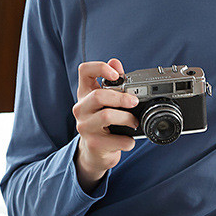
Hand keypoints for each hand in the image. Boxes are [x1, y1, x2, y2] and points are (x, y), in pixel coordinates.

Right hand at [72, 58, 139, 192]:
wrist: (95, 152)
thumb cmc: (103, 124)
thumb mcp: (106, 102)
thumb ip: (113, 82)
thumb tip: (116, 63)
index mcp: (85, 94)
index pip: (83, 71)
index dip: (100, 67)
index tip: (116, 75)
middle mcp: (81, 108)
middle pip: (98, 95)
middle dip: (121, 97)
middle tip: (135, 102)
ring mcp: (84, 127)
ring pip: (107, 116)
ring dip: (127, 118)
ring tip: (134, 123)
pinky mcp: (93, 144)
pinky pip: (116, 139)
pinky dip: (128, 140)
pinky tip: (129, 140)